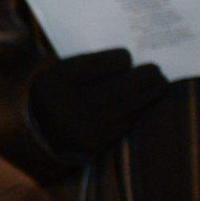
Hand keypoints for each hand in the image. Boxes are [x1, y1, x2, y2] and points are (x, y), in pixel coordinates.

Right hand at [27, 48, 171, 155]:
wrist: (40, 136)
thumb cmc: (57, 95)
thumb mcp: (60, 73)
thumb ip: (88, 63)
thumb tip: (129, 59)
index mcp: (53, 86)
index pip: (93, 67)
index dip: (117, 59)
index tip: (127, 56)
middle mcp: (66, 110)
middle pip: (114, 90)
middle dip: (142, 78)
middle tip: (154, 69)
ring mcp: (82, 130)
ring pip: (125, 107)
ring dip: (149, 93)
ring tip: (159, 82)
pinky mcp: (97, 144)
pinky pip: (126, 122)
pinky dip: (142, 109)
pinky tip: (149, 99)